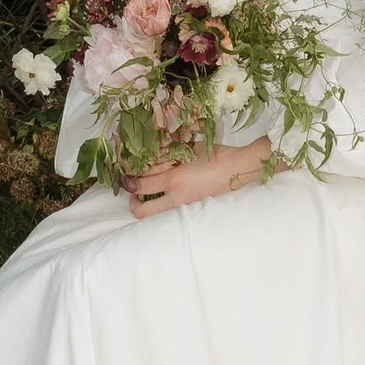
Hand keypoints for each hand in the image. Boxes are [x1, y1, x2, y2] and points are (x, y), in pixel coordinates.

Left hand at [124, 140, 272, 216]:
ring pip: (154, 214)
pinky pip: (168, 211)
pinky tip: (166, 193)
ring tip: (149, 191)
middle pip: (141, 210)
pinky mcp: (191, 210)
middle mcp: (175, 197)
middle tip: (134, 192)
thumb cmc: (215, 155)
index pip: (139, 185)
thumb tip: (150, 159)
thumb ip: (167, 155)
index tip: (126, 176)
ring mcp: (183, 206)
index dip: (128, 181)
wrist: (239, 170)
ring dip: (147, 204)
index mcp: (173, 179)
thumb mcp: (188, 150)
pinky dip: (162, 204)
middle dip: (132, 203)